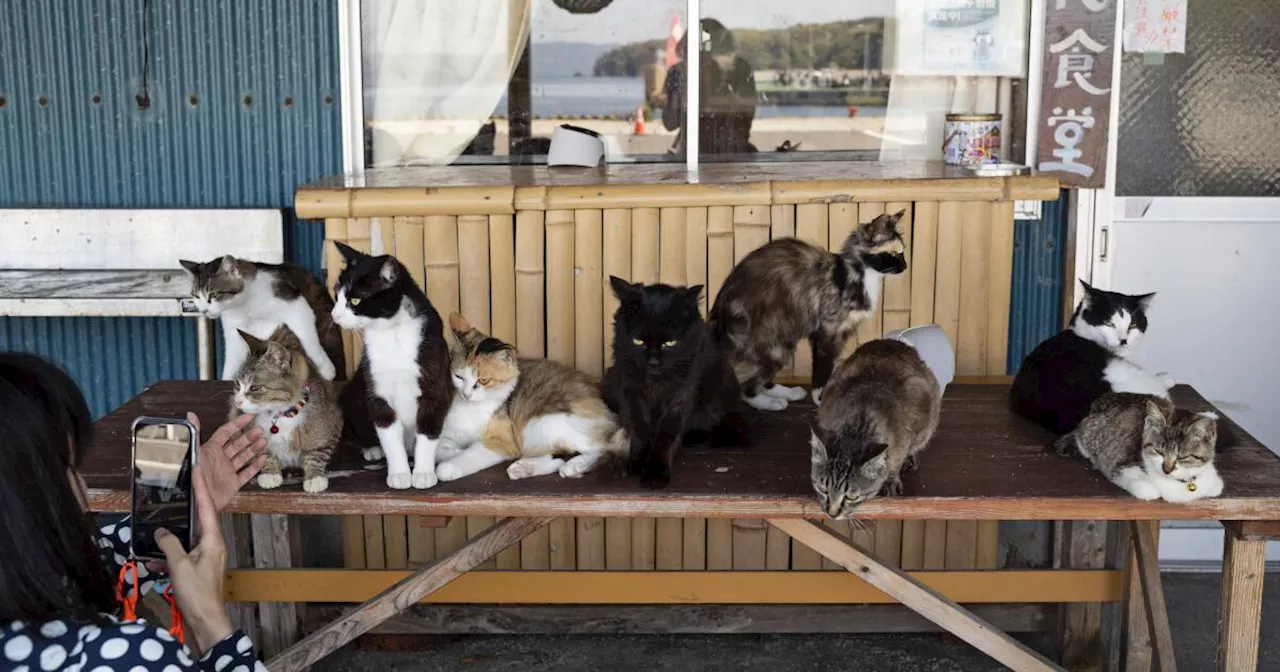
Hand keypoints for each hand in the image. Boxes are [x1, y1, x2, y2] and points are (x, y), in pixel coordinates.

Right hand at [155, 465, 233, 656]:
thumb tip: (161, 531)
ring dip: (171, 536)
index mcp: (213, 540)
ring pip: (186, 539)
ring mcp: (205, 558)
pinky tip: (152, 560)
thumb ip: (169, 544)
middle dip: (187, 505)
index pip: (207, 507)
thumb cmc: (197, 593)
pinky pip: (181, 556)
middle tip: (179, 487)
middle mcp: (212, 545)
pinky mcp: (197, 570)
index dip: (201, 487)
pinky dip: (167, 557)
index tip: (197, 469)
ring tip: (157, 527)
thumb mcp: (179, 565)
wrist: (205, 622)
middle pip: (198, 519)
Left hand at [190, 412, 267, 511]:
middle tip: (259, 430)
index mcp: (210, 450)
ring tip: (264, 442)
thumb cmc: (192, 475)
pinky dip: (255, 466)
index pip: (226, 433)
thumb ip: (194, 432)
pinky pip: (247, 473)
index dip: (237, 424)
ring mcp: (227, 471)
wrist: (197, 500)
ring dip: (254, 448)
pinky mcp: (233, 484)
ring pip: (244, 457)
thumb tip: (190, 415)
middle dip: (249, 436)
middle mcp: (220, 459)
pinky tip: (263, 458)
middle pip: (238, 444)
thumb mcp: (193, 450)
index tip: (249, 418)